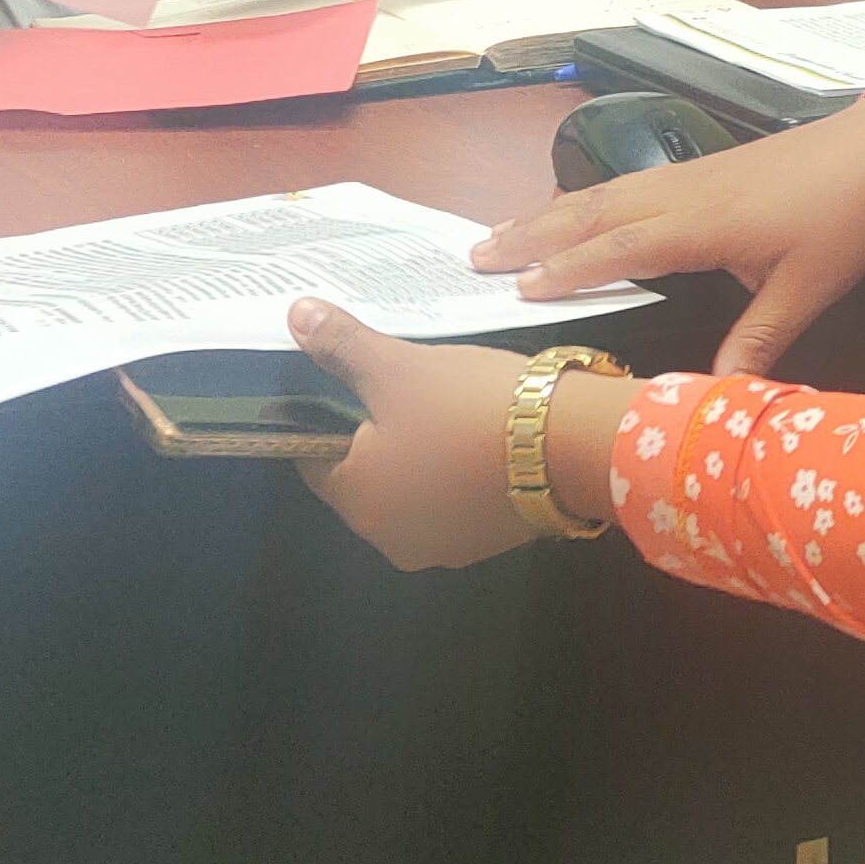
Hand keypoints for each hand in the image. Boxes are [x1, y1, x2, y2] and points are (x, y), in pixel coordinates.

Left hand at [281, 303, 620, 568]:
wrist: (570, 445)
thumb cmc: (467, 406)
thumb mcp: (400, 366)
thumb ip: (342, 346)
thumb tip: (294, 314)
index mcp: (358, 502)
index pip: (315, 459)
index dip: (326, 418)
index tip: (350, 384)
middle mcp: (390, 539)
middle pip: (366, 477)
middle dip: (379, 437)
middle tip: (404, 388)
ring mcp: (443, 548)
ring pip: (412, 491)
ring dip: (420, 459)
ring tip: (444, 408)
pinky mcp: (486, 543)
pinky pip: (452, 503)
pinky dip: (455, 476)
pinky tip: (477, 438)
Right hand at [468, 98, 864, 376]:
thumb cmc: (842, 221)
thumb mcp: (803, 290)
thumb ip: (756, 341)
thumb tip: (713, 397)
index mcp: (698, 224)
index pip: (617, 250)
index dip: (566, 270)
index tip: (515, 289)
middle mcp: (679, 193)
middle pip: (591, 214)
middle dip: (531, 234)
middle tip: (472, 254)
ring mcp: (686, 175)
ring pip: (603, 194)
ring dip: (549, 213)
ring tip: (502, 231)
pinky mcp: (699, 168)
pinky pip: (625, 183)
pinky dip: (586, 198)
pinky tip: (576, 208)